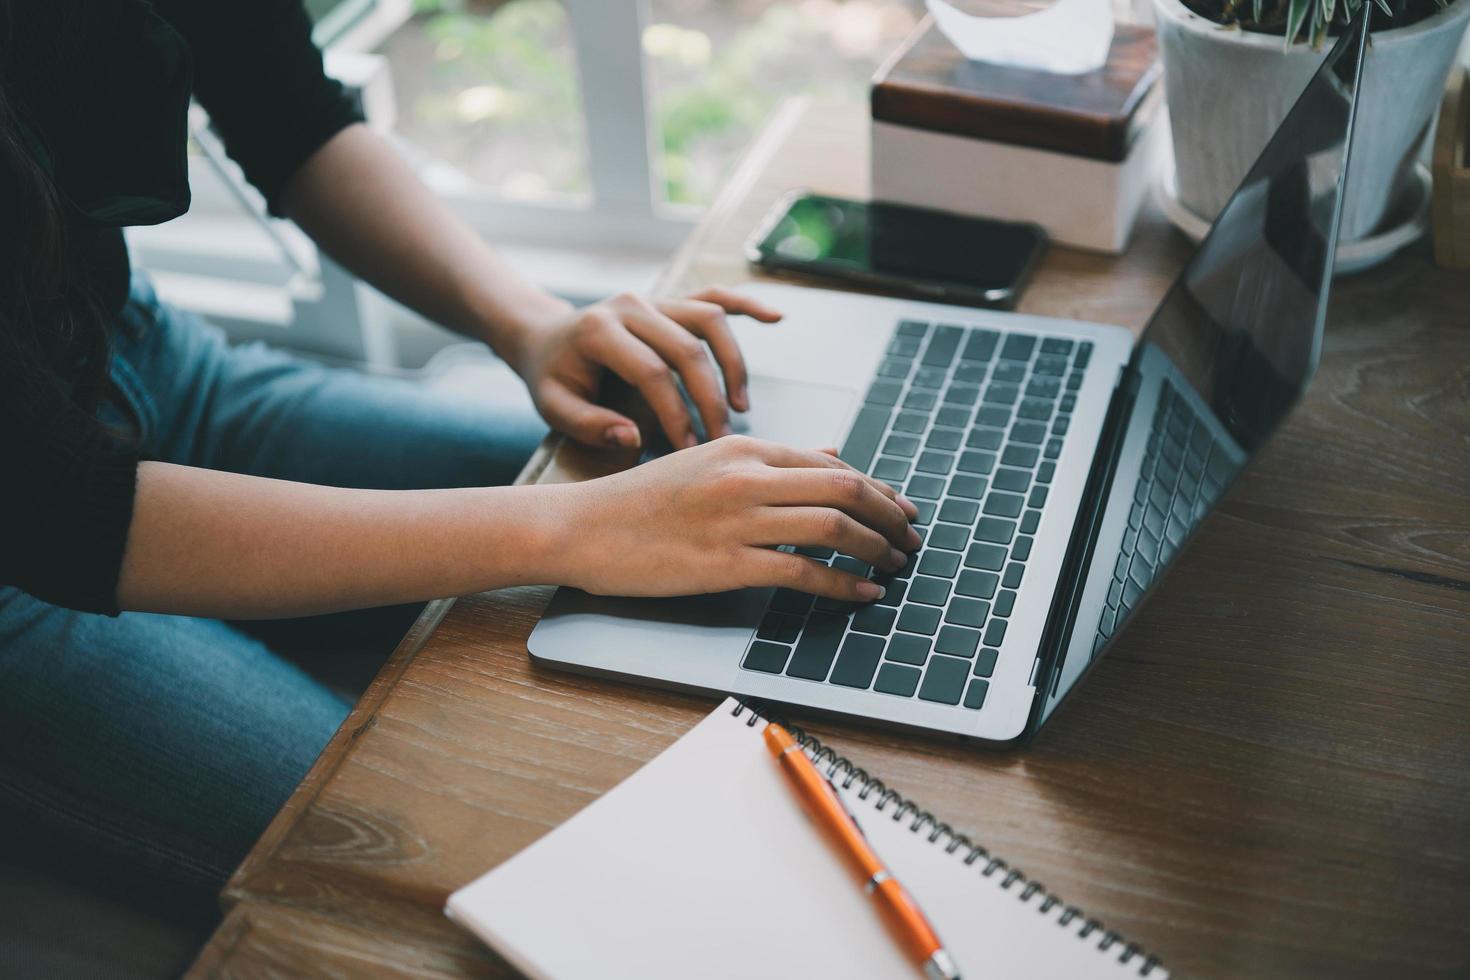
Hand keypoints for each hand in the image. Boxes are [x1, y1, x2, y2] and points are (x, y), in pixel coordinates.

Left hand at [506, 288, 781, 450]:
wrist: (545, 339)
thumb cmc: (552, 377)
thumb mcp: (553, 407)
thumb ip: (589, 424)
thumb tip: (634, 439)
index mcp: (599, 329)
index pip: (651, 371)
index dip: (675, 413)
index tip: (688, 448)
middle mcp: (631, 305)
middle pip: (687, 348)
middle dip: (709, 398)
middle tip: (719, 439)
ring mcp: (654, 298)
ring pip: (709, 319)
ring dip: (732, 363)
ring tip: (739, 407)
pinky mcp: (670, 300)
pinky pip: (713, 296)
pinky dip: (745, 304)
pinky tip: (775, 318)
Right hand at [547, 436, 921, 600]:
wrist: (583, 527)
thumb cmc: (640, 501)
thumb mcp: (708, 462)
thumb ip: (770, 460)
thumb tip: (831, 453)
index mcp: (743, 446)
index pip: (831, 464)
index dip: (877, 489)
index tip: (901, 508)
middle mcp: (745, 475)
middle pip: (843, 489)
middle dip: (889, 516)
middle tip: (913, 537)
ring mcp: (736, 519)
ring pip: (832, 526)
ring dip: (875, 548)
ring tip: (896, 564)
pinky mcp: (725, 564)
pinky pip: (802, 571)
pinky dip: (843, 584)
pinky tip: (864, 594)